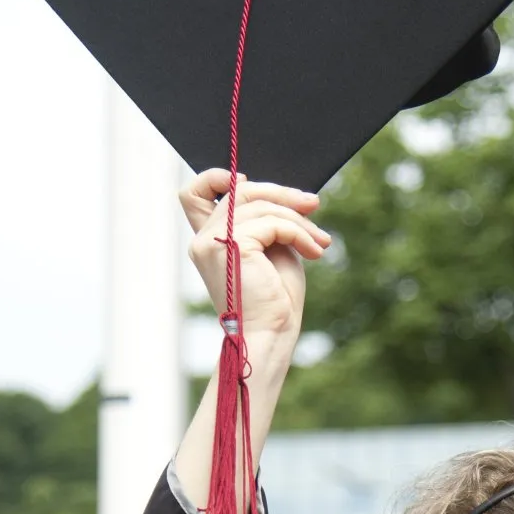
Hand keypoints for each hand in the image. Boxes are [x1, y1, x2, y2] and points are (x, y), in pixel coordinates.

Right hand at [181, 169, 330, 343]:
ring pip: (262, 205)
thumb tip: (295, 195)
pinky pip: (272, 222)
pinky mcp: (231, 246)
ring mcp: (213, 242)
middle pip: (241, 190)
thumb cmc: (274, 301)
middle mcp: (203, 240)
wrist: (271, 335)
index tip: (253, 184)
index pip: (193, 194)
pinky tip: (315, 251)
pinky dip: (299, 233)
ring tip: (319, 242)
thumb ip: (268, 222)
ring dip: (298, 220)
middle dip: (282, 195)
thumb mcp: (272, 251)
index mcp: (209, 242)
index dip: (218, 178)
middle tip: (313, 207)